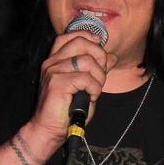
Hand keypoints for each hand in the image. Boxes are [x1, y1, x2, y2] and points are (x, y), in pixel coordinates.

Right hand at [33, 28, 115, 142]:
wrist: (51, 128)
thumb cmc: (68, 109)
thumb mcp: (86, 86)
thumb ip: (97, 70)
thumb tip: (112, 57)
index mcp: (56, 60)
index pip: (69, 36)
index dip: (87, 36)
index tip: (99, 45)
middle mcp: (52, 62)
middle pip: (81, 42)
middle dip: (99, 56)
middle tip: (101, 73)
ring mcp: (53, 71)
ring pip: (87, 61)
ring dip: (99, 77)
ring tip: (94, 90)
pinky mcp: (57, 83)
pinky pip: (86, 78)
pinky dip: (94, 88)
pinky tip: (90, 97)